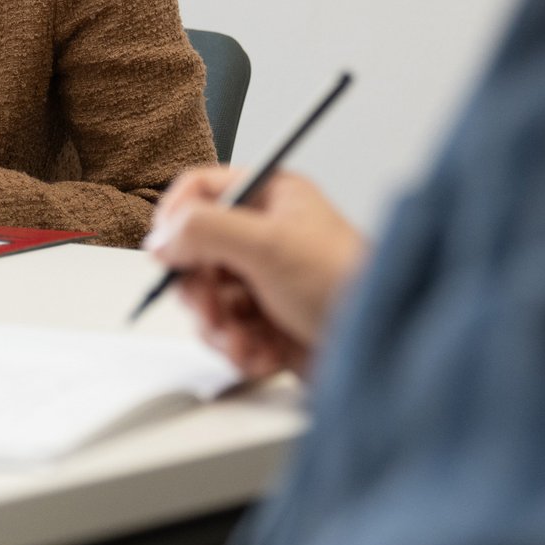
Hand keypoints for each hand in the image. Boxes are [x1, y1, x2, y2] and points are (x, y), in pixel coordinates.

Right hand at [144, 168, 367, 378]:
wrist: (383, 350)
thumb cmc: (348, 283)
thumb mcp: (269, 244)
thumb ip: (205, 230)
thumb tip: (160, 237)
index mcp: (270, 198)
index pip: (199, 191)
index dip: (175, 219)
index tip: (167, 252)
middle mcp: (265, 236)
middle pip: (194, 254)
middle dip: (199, 291)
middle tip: (212, 308)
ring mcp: (266, 281)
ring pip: (207, 301)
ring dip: (219, 328)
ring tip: (244, 340)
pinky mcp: (269, 324)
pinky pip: (227, 334)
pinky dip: (240, 349)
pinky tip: (266, 353)